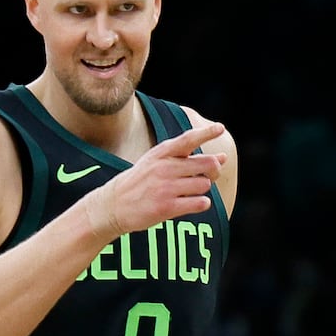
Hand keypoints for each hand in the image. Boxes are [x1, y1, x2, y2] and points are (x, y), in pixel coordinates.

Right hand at [85, 122, 227, 238]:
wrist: (113, 205)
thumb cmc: (141, 182)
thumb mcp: (155, 161)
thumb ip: (187, 158)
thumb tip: (223, 157)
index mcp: (161, 153)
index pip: (188, 139)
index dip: (207, 133)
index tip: (221, 127)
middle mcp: (164, 167)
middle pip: (207, 164)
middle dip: (213, 170)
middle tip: (206, 175)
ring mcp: (165, 187)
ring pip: (205, 184)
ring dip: (203, 189)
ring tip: (189, 191)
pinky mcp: (167, 207)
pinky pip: (200, 203)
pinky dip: (202, 203)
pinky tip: (193, 203)